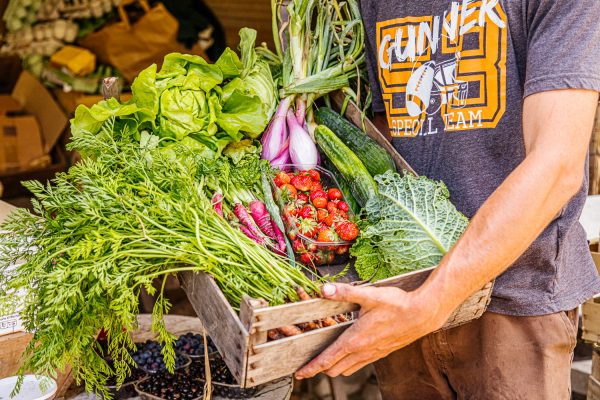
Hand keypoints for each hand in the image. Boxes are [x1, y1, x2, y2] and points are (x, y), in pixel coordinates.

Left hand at [295, 283, 447, 378]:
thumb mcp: (369, 294)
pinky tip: (350, 352)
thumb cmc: (397, 304)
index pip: (328, 359)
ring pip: (348, 369)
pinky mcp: (382, 353)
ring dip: (335, 367)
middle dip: (320, 368)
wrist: (423, 314)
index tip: (299, 372)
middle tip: (309, 364)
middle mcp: (363, 351)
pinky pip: (360, 364)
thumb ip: (345, 292)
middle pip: (334, 369)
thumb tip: (324, 289)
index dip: (312, 367)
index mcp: (355, 339)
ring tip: (326, 360)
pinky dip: (349, 363)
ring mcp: (373, 354)